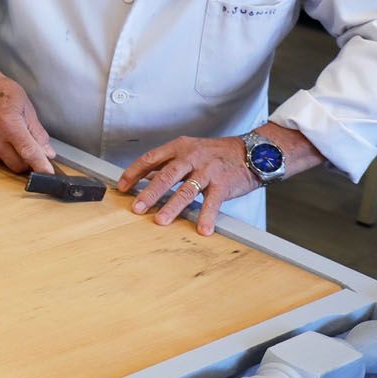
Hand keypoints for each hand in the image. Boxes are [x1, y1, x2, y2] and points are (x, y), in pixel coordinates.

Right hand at [0, 58, 54, 174]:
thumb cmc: (3, 93)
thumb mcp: (27, 107)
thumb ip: (37, 133)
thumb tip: (48, 153)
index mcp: (9, 124)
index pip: (28, 152)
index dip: (40, 165)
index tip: (48, 174)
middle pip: (18, 165)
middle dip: (28, 162)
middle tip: (32, 149)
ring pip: (7, 162)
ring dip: (15, 156)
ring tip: (13, 136)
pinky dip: (3, 152)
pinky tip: (1, 136)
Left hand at [118, 137, 258, 235]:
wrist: (254, 152)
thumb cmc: (218, 153)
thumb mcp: (190, 150)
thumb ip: (169, 163)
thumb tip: (145, 176)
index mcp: (179, 147)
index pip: (150, 159)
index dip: (134, 173)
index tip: (122, 186)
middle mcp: (191, 157)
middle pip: (165, 176)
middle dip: (149, 193)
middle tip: (137, 208)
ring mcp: (208, 170)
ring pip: (186, 190)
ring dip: (172, 207)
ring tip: (161, 221)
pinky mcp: (223, 184)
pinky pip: (213, 202)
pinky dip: (207, 217)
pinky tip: (202, 229)